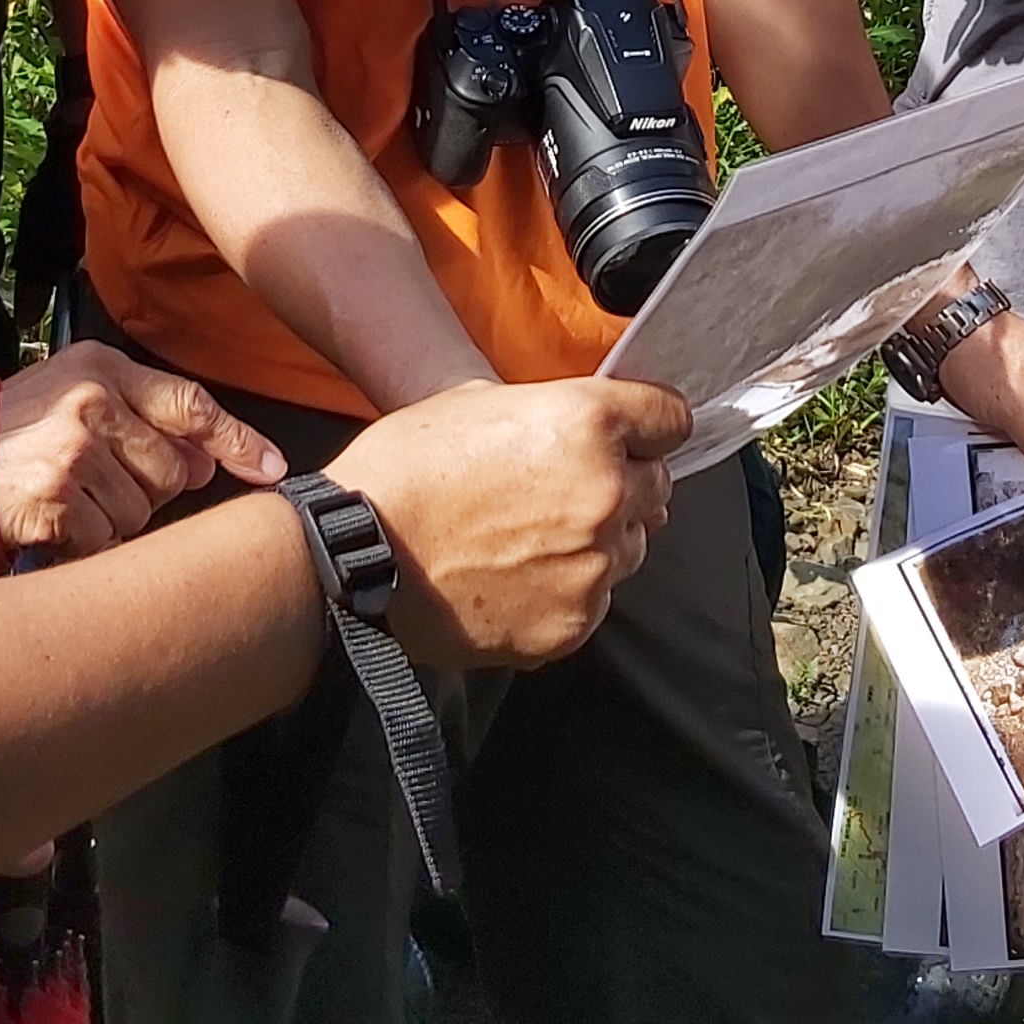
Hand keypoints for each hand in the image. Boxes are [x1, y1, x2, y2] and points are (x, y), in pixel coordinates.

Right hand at [0, 341, 284, 558]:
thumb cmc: (22, 430)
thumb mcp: (81, 396)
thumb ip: (147, 417)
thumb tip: (210, 462)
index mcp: (105, 368)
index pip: (191, 404)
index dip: (238, 441)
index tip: (272, 468)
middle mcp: (91, 404)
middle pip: (174, 469)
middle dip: (151, 487)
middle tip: (101, 478)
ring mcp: (73, 453)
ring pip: (144, 511)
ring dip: (117, 517)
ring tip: (73, 495)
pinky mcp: (55, 501)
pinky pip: (108, 539)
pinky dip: (90, 542)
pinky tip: (60, 521)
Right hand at [327, 378, 689, 666]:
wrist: (352, 556)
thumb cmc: (405, 468)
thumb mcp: (478, 401)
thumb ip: (555, 415)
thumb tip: (594, 437)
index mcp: (587, 424)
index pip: (671, 417)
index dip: (650, 424)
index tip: (637, 433)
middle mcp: (607, 493)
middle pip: (657, 485)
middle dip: (623, 482)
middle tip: (564, 489)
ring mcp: (594, 565)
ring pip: (632, 547)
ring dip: (601, 539)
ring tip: (533, 539)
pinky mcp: (574, 622)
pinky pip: (597, 599)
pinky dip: (570, 589)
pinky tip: (518, 577)